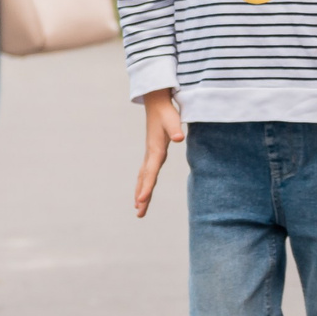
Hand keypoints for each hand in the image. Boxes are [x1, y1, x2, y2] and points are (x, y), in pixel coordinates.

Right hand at [135, 89, 183, 217]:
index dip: (146, 187)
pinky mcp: (152, 152)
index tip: (142, 200)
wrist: (156, 102)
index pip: (150, 172)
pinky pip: (145, 172)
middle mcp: (150, 154)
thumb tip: (178, 138)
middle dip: (142, 197)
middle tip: (139, 214)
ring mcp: (150, 153)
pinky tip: (142, 189)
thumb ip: (175, 129)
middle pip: (145, 179)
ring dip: (140, 192)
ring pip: (143, 177)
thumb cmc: (166, 112)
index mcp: (155, 150)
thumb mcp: (173, 120)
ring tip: (138, 207)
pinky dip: (143, 183)